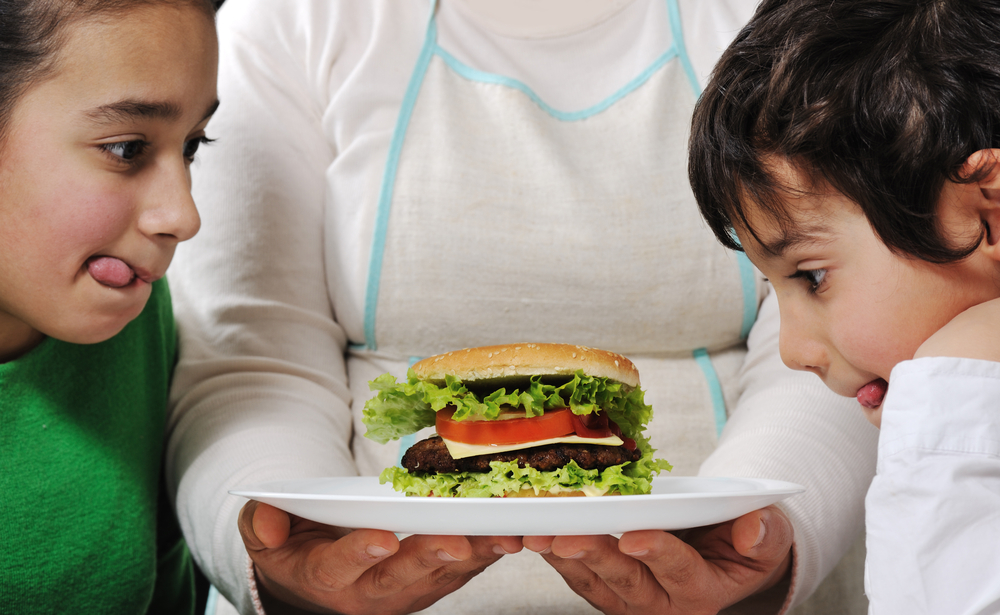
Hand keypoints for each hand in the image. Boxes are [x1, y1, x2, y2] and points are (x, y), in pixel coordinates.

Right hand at [239, 500, 522, 614]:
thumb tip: (269, 522)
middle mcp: (368, 593)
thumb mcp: (266, 535)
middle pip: (401, 578)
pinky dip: (486, 552)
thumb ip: (262, 524)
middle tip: (456, 540)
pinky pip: (463, 571)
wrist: (318, 575)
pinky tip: (510, 532)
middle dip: (430, 558)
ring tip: (501, 535)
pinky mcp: (433, 584)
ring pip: (441, 576)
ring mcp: (405, 593)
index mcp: (324, 577)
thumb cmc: (295, 545)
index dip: (359, 553)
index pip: (340, 568)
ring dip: (472, 556)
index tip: (381, 539)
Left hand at [522, 505, 792, 613]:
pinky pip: (576, 577)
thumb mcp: (767, 537)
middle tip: (567, 535)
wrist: (719, 555)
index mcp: (702, 592)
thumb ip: (764, 534)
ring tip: (538, 533)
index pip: (680, 570)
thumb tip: (752, 530)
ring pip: (593, 582)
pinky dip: (555, 554)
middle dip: (594, 556)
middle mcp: (662, 605)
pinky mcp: (605, 592)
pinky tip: (536, 532)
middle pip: (625, 580)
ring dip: (563, 557)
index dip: (658, 552)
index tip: (634, 536)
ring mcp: (629, 602)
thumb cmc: (742, 544)